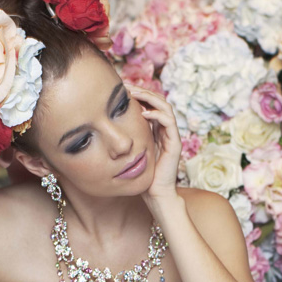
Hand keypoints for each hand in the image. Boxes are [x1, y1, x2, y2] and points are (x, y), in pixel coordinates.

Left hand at [127, 85, 181, 206]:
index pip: (150, 105)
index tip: (122, 90)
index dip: (139, 96)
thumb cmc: (142, 176)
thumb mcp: (130, 152)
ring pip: (165, 107)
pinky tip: (143, 113)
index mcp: (156, 130)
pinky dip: (157, 114)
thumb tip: (106, 129)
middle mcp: (165, 130)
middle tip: (127, 87)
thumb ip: (126, 139)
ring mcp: (172, 135)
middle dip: (143, 92)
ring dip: (150, 98)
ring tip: (135, 94)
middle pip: (158, 102)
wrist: (155, 194)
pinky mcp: (175, 143)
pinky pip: (169, 121)